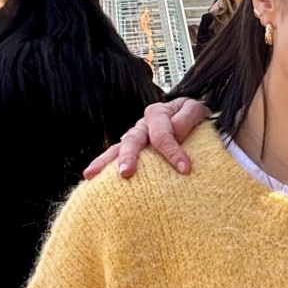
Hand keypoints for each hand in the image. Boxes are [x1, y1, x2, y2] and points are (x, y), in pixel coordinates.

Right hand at [84, 98, 211, 178]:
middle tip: (125, 173)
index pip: (161, 135)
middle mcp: (142, 125)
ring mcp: (135, 137)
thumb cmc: (194, 117)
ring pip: (117, 148)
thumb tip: (174, 131)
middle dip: (128, 156)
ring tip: (91, 174)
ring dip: (105, 162)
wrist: (192, 118)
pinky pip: (116, 156)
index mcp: (158, 113)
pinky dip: (104, 167)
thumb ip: (188, 117)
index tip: (185, 169)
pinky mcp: (133, 150)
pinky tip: (91, 177)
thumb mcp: (196, 110)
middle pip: (132, 140)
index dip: (172, 151)